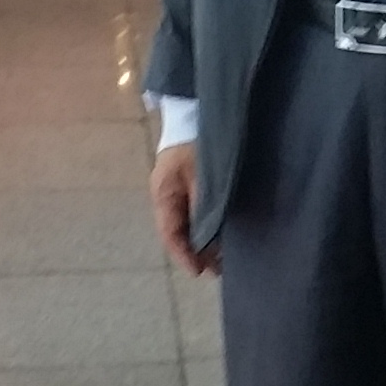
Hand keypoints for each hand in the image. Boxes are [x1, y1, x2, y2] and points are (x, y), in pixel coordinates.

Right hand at [150, 144, 214, 276]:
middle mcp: (167, 197)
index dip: (184, 255)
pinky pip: (194, 214)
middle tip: (216, 271)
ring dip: (203, 243)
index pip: (171, 234)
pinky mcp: (188, 187)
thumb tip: (209, 235)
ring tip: (222, 261)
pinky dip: (206, 228)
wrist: (197, 113)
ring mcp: (176, 192)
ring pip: (187, 225)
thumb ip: (204, 203)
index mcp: (164, 194)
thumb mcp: (202, 173)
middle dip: (196, 253)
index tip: (199, 272)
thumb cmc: (200, 141)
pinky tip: (221, 237)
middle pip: (178, 233)